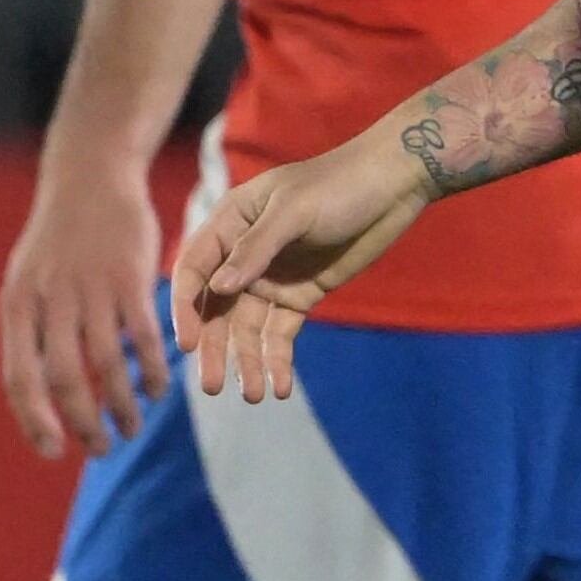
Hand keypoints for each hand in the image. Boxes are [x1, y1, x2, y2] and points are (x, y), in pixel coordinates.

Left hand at [0, 164, 173, 456]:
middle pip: (65, 379)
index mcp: (18, 306)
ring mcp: (91, 286)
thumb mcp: (29, 282)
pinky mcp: (130, 276)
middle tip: (101, 447)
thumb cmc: (60, 241)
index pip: (20, 379)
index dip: (35, 422)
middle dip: (85, 423)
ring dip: (122, 405)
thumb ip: (33, 333)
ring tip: (132, 427)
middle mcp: (51, 299)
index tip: (54, 452)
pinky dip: (150, 371)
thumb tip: (40, 398)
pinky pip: (142, 337)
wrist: (91, 177)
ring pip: (107, 364)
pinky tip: (157, 390)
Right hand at [168, 133, 431, 404]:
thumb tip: (218, 287)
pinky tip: (281, 387)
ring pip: (248, 328)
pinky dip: (278, 360)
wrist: (394, 185)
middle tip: (213, 387)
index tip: (187, 343)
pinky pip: (280, 334)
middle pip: (218, 308)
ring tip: (255, 395)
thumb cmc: (339, 185)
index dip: (187, 307)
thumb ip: (256, 249)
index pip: (195, 270)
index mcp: (231, 223)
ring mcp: (271, 278)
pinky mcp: (300, 296)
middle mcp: (243, 255)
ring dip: (247, 362)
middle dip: (215, 348)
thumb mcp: (294, 211)